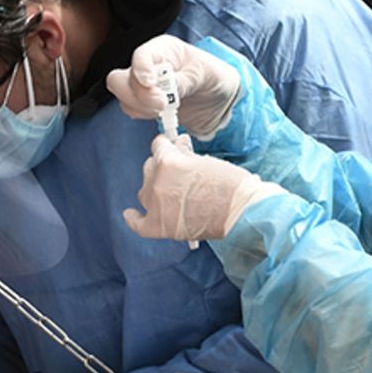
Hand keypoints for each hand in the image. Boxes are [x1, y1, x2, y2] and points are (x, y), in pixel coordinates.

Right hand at [106, 35, 240, 138]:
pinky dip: (144, 115)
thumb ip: (183, 82)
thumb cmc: (213, 77)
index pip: (141, 55)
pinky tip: (164, 115)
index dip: (141, 69)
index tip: (151, 83)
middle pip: (120, 78)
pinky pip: (132, 110)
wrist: (218, 99)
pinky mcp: (144, 102)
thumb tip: (166, 91)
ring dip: (141, 107)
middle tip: (162, 105)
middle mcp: (148, 65)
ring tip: (166, 110)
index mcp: (164, 49)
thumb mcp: (205, 76)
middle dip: (138, 95)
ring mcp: (143, 84)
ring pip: (123, 96)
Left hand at [124, 135, 282, 241]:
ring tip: (170, 194)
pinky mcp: (159, 226)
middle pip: (149, 169)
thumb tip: (178, 146)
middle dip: (162, 168)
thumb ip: (186, 156)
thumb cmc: (231, 186)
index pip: (158, 146)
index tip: (170, 148)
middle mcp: (157, 181)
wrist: (241, 213)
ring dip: (155, 190)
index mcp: (169, 161)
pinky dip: (133, 219)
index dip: (167, 147)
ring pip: (144, 192)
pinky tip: (130, 214)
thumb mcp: (207, 161)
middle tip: (178, 174)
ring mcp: (156, 205)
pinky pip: (138, 223)